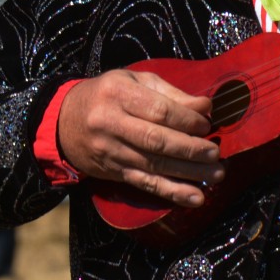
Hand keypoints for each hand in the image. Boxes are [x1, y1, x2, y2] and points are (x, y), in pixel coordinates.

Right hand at [58, 70, 223, 207]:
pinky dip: (173, 192)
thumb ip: (169, 92)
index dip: (187, 119)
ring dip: (189, 173)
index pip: (158, 110)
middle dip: (191, 148)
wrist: (63, 123)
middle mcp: (111, 124)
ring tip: (216, 174)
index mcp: (118, 94)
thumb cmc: (107, 95)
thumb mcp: (133, 81)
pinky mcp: (114, 173)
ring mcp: (111, 152)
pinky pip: (146, 184)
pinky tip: (195, 197)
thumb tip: (204, 107)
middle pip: (156, 140)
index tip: (208, 123)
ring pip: (154, 165)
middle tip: (215, 152)